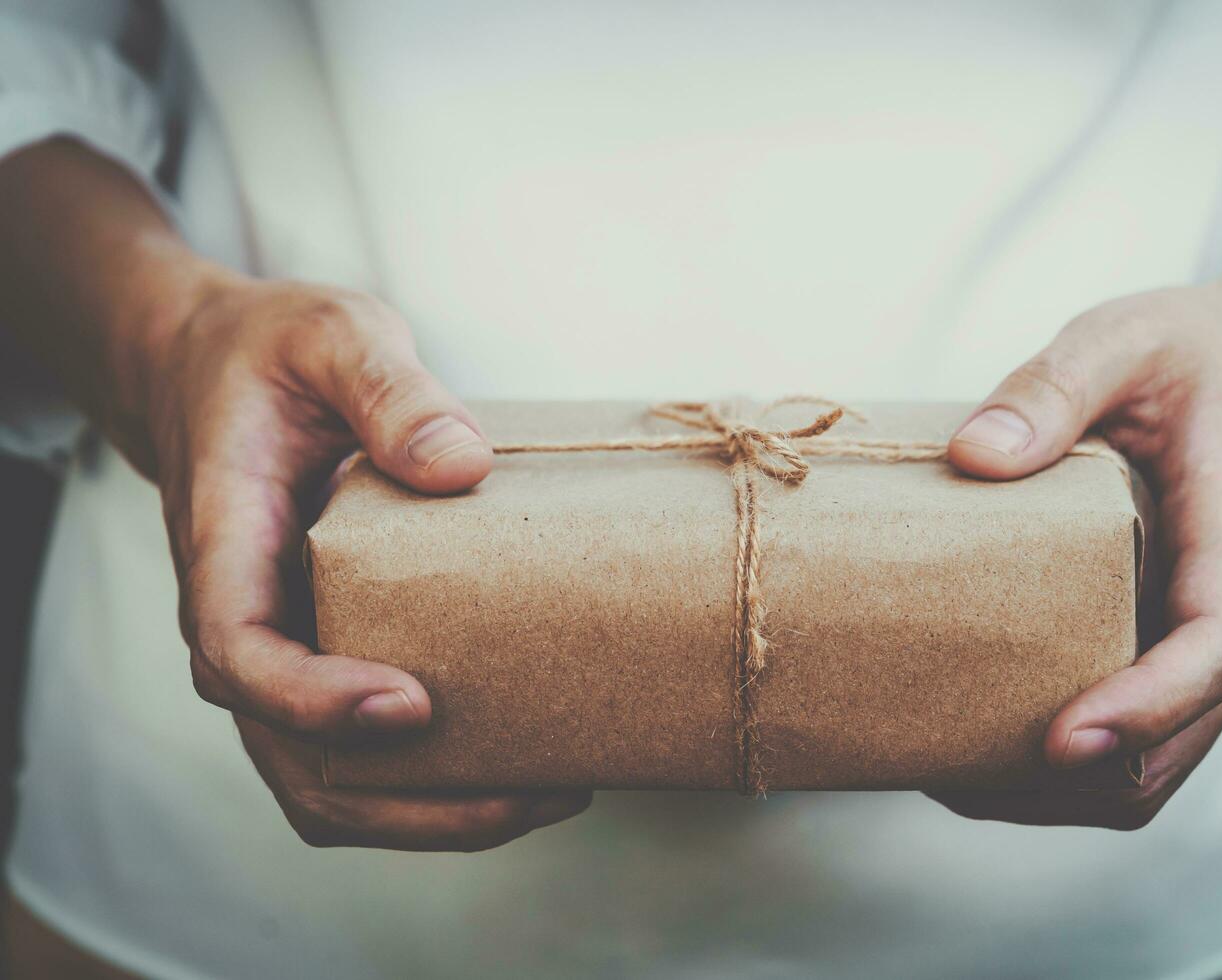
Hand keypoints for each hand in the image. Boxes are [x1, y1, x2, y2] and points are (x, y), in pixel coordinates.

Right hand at [143, 271, 590, 848]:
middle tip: (530, 793)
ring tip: (549, 794)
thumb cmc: (270, 353)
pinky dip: (430, 781)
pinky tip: (522, 762)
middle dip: (405, 802)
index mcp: (225, 545)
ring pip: (327, 781)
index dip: (313, 701)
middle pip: (291, 759)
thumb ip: (388, 390)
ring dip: (429, 813)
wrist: (213, 369)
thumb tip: (461, 466)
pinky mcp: (323, 653)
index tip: (410, 704)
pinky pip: (359, 751)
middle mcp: (242, 620)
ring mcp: (281, 649)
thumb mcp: (331, 334)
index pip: (239, 655)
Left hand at [932, 260, 1221, 828]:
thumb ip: (1052, 386)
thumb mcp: (1123, 340)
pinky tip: (994, 755)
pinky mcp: (1192, 644)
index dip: (1146, 703)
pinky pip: (1154, 735)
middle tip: (963, 777)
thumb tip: (974, 455)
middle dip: (1082, 776)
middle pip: (1188, 729)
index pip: (1216, 640)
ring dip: (1075, 790)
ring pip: (1170, 756)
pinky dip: (1083, 768)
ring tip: (961, 781)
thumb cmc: (1202, 354)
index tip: (1064, 736)